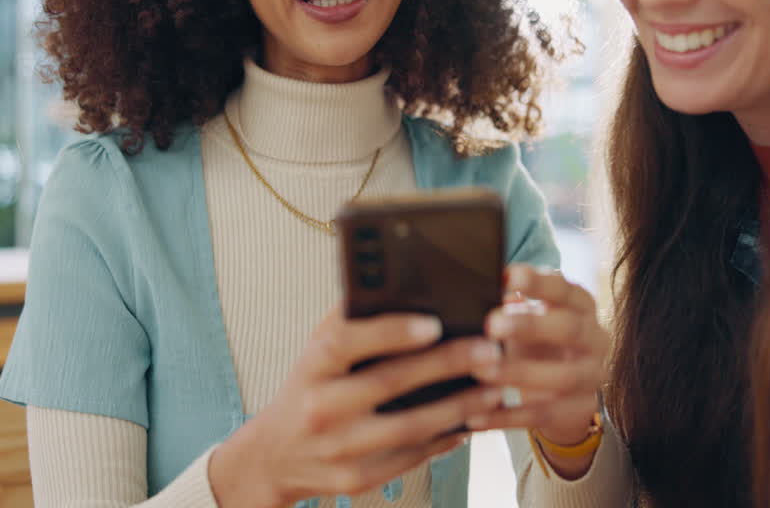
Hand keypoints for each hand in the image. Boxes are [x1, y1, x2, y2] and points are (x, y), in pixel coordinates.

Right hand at [210, 304, 504, 506]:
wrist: (274, 456)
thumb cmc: (309, 388)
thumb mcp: (316, 352)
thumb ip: (350, 323)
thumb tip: (402, 290)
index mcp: (311, 366)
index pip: (347, 341)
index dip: (390, 331)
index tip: (434, 322)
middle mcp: (321, 407)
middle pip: (390, 382)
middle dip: (447, 364)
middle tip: (489, 350)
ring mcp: (338, 448)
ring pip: (410, 427)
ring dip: (459, 407)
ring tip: (495, 389)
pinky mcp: (356, 479)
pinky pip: (410, 458)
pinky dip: (445, 440)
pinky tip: (470, 422)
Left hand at [468, 264, 608, 476]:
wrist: (566, 389)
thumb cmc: (536, 339)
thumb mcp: (528, 317)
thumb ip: (508, 305)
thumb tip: (473, 287)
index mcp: (582, 307)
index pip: (566, 289)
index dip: (539, 282)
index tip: (506, 275)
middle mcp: (595, 339)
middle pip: (570, 329)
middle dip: (531, 326)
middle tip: (492, 324)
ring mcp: (592, 377)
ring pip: (562, 377)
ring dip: (519, 373)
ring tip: (481, 369)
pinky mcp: (579, 410)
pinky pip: (542, 415)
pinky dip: (507, 416)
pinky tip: (474, 416)